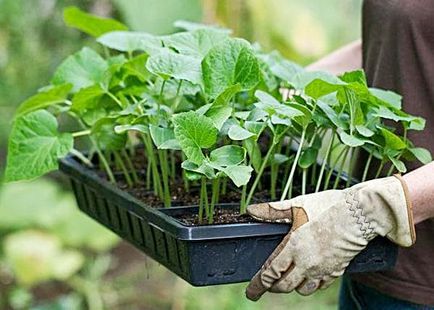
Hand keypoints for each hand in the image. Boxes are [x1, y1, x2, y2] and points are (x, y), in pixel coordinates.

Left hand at [245, 175, 414, 300]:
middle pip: (285, 286)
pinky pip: (320, 285)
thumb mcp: (297, 205)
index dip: (258, 284)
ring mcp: (323, 269)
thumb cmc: (328, 206)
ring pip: (303, 289)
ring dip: (293, 286)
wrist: (360, 214)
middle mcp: (307, 262)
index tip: (251, 293)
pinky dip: (311, 284)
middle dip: (273, 288)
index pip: (271, 272)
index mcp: (294, 246)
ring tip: (288, 279)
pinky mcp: (337, 270)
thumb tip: (251, 210)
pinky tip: (309, 275)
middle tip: (266, 286)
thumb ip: (273, 210)